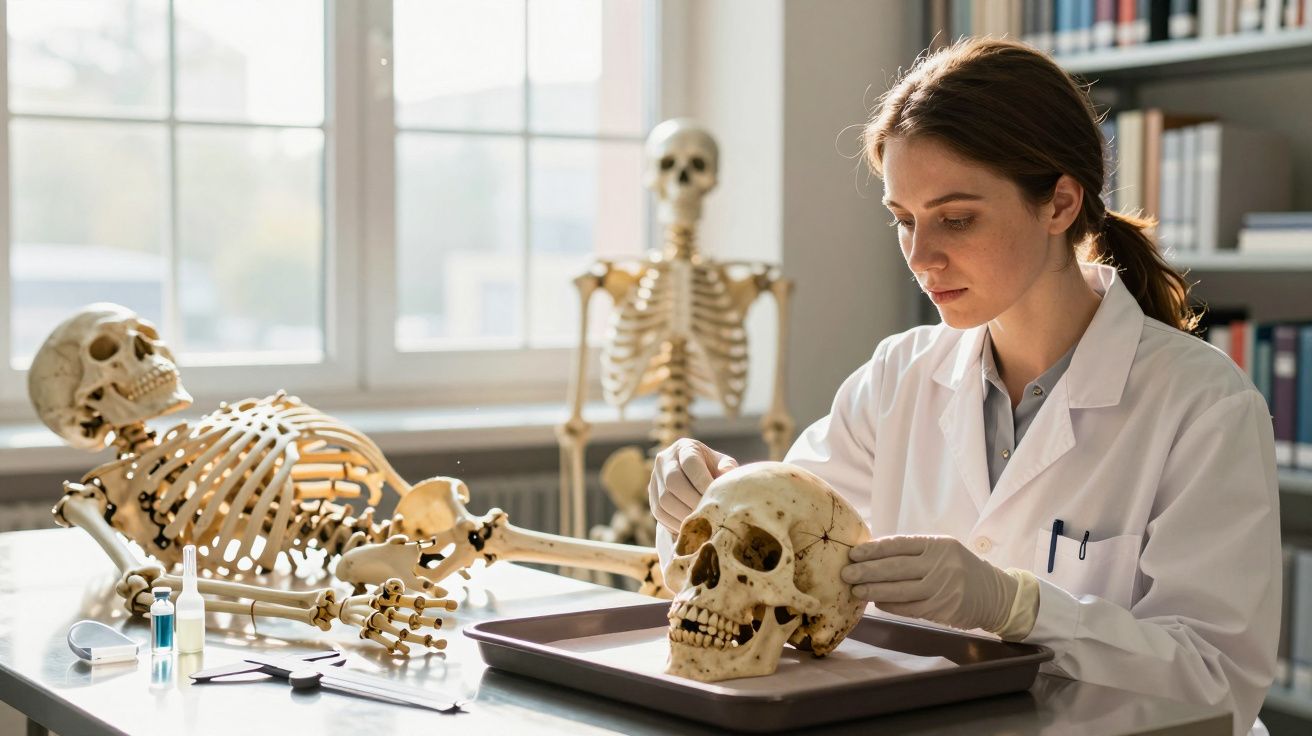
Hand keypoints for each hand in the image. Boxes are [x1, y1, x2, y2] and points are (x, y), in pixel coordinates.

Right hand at [648, 438, 738, 532]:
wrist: (694, 478)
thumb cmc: (712, 470)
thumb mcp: (722, 464)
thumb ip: (727, 469)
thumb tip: (725, 475)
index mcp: (684, 447)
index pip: (689, 462)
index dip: (702, 480)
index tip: (715, 496)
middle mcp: (664, 460)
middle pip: (673, 481)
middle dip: (692, 500)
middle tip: (708, 514)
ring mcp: (654, 479)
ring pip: (664, 499)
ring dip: (684, 515)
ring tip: (701, 523)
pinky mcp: (651, 497)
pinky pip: (659, 512)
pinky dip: (675, 523)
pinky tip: (690, 528)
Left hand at [842, 535, 1017, 632]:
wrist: (994, 594)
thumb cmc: (960, 569)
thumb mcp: (942, 552)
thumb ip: (913, 553)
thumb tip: (872, 555)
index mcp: (938, 544)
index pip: (899, 545)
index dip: (874, 549)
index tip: (854, 553)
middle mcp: (940, 564)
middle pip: (896, 567)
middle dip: (867, 571)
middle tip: (846, 573)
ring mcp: (942, 588)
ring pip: (900, 590)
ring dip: (874, 591)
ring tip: (855, 590)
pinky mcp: (943, 608)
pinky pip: (909, 607)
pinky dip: (890, 605)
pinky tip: (876, 603)